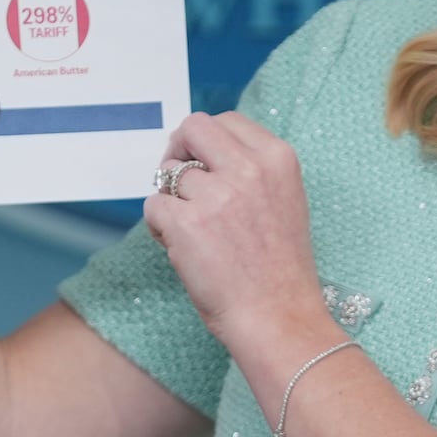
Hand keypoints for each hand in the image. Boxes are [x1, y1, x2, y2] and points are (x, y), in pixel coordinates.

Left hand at [143, 111, 328, 351]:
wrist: (278, 316)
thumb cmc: (279, 267)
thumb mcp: (284, 199)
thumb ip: (251, 169)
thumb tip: (203, 153)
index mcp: (277, 158)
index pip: (226, 121)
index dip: (205, 142)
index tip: (202, 163)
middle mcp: (248, 168)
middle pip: (193, 128)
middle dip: (179, 150)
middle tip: (178, 181)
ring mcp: (216, 195)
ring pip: (170, 173)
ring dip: (171, 199)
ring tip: (189, 231)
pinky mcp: (186, 223)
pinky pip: (153, 206)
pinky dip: (159, 226)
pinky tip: (180, 247)